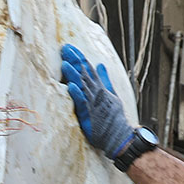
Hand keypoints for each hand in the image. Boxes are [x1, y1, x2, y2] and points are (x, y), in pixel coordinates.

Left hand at [59, 44, 135, 158]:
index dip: (79, 57)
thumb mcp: (111, 94)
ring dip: (73, 75)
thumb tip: (100, 64)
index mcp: (100, 87)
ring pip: (82, 85)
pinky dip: (77, 94)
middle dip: (74, 60)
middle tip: (65, 48)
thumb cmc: (114, 117)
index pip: (88, 68)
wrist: (119, 135)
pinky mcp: (89, 114)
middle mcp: (96, 92)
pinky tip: (70, 86)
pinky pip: (82, 103)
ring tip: (64, 64)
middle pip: (84, 73)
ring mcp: (92, 102)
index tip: (70, 47)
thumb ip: (104, 79)